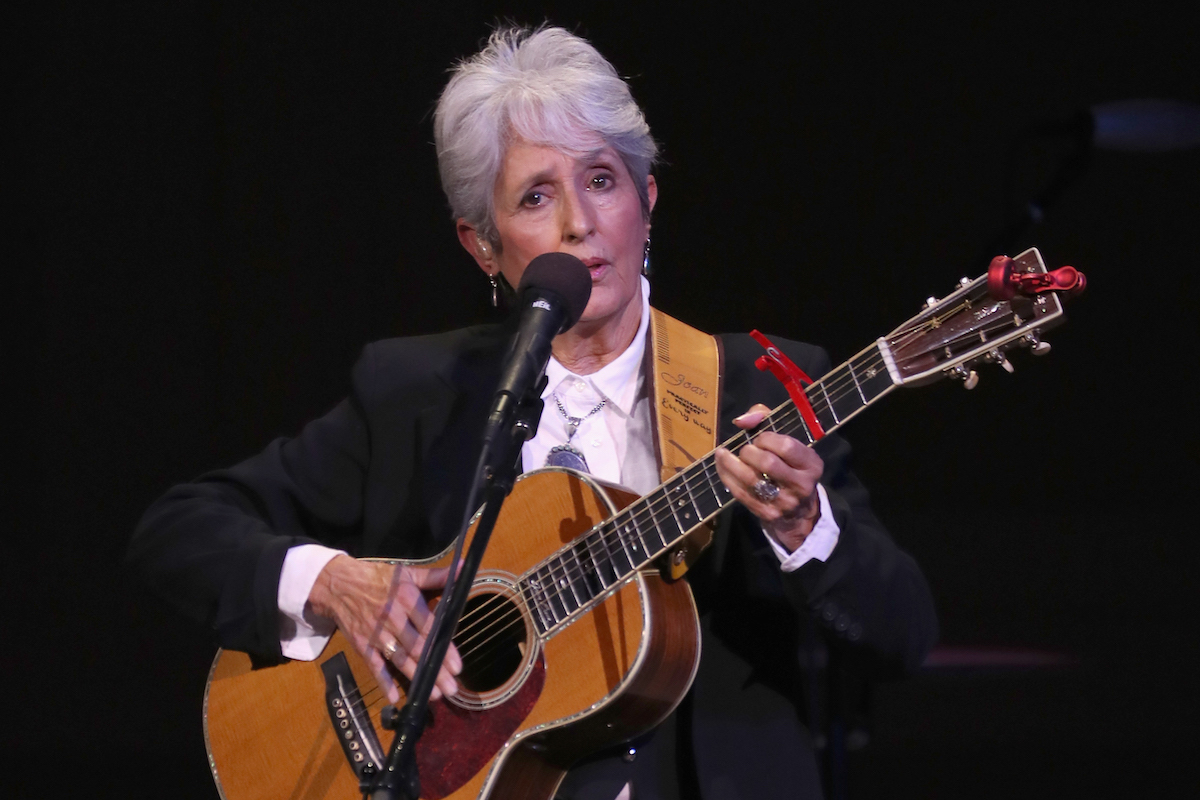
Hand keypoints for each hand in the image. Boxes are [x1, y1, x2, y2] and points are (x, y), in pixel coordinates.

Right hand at [307, 555, 461, 703]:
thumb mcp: (407, 573)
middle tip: (451, 688)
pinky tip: (395, 698)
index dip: (443, 647)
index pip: (429, 627)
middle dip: (435, 670)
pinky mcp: (362, 644)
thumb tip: (464, 568)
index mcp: (407, 599)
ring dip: (416, 677)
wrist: (337, 584)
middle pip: (417, 648)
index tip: (457, 666)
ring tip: (434, 695)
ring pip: (399, 659)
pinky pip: (374, 665)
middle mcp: (392, 618)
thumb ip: (436, 576)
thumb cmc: (377, 578)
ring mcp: (376, 633)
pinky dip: (384, 681)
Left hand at [714, 404, 823, 552]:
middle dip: (749, 452)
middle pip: (768, 463)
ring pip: (751, 480)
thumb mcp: (789, 445)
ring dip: (731, 464)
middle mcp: (802, 485)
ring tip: (723, 454)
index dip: (767, 439)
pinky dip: (727, 477)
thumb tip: (741, 420)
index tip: (759, 439)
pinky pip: (741, 493)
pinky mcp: (767, 514)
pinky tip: (721, 466)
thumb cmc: (790, 469)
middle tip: (745, 450)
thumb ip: (766, 420)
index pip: (787, 447)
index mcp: (811, 464)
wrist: (798, 514)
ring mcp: (785, 502)